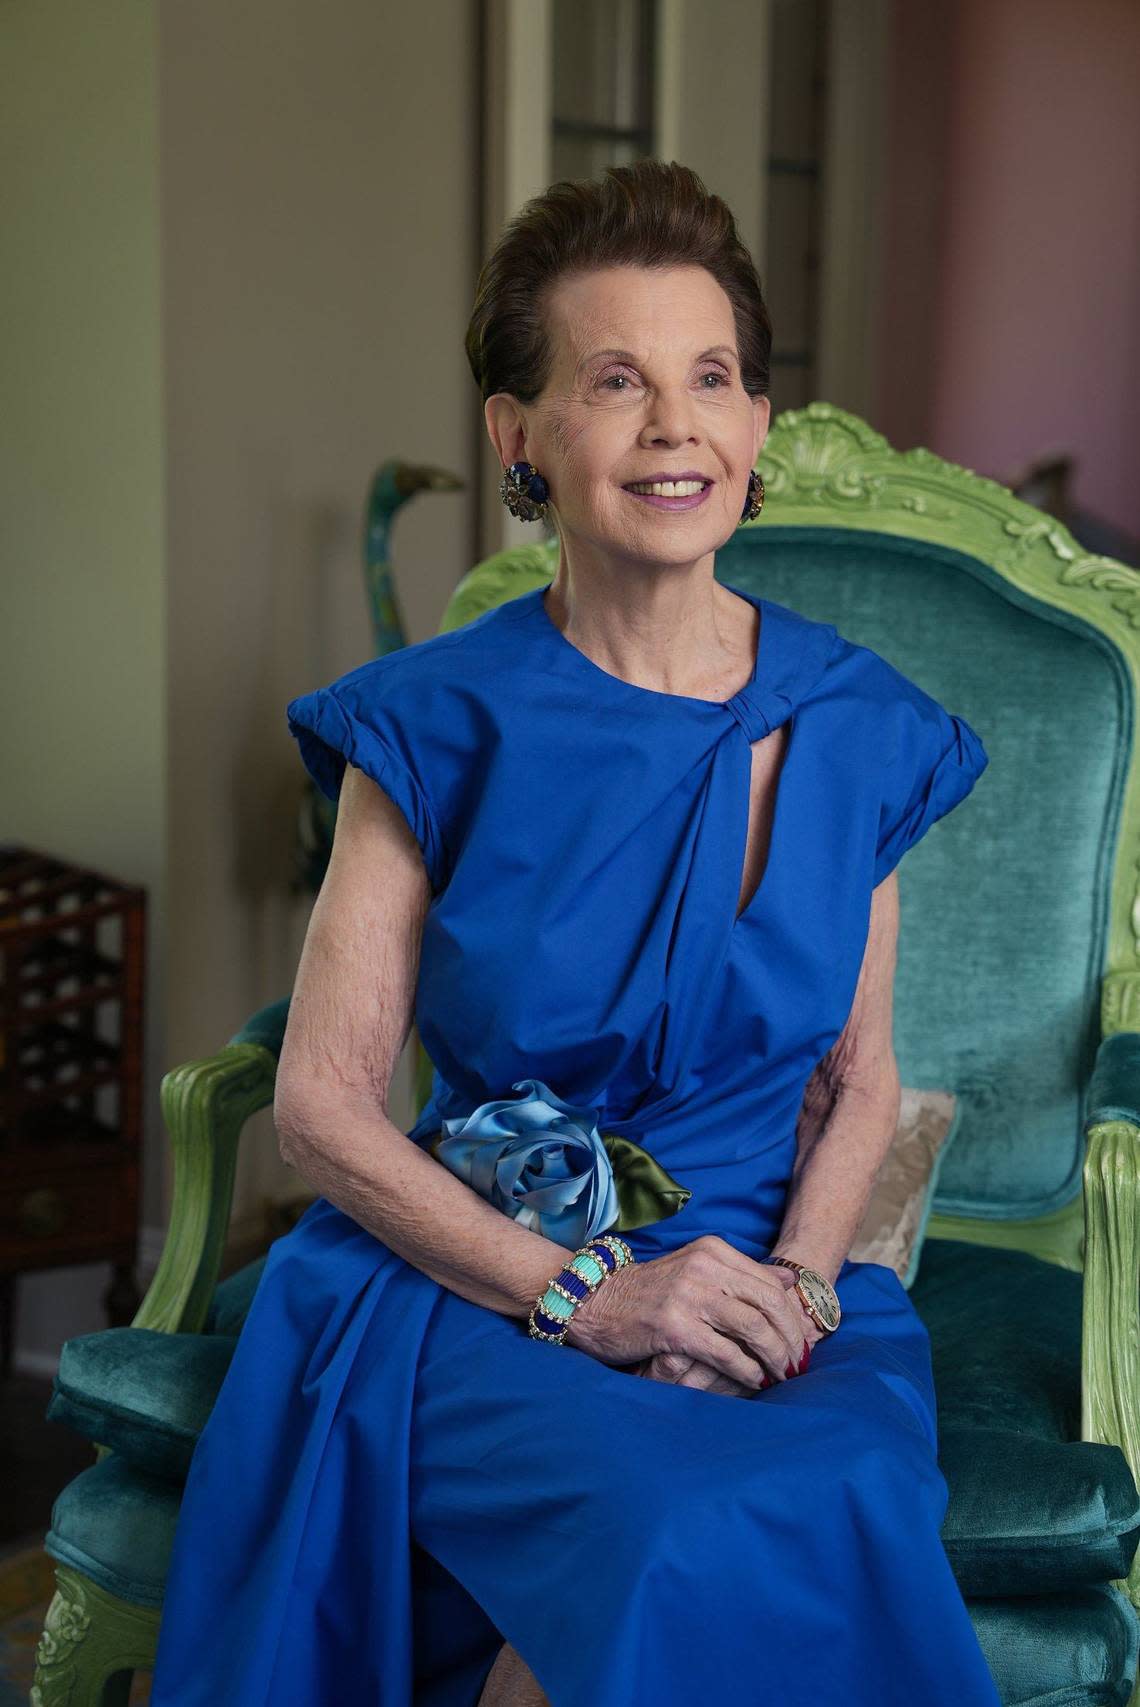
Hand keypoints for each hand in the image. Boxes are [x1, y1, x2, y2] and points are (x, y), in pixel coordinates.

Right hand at [564, 1234, 816, 1391]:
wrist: (594, 1301)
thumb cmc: (649, 1292)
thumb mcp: (698, 1269)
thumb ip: (742, 1274)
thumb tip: (789, 1281)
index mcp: (713, 1251)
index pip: (771, 1283)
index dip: (793, 1316)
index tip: (803, 1341)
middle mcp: (704, 1267)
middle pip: (769, 1305)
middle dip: (791, 1339)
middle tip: (800, 1365)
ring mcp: (688, 1295)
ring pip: (753, 1329)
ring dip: (775, 1358)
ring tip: (783, 1377)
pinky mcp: (674, 1326)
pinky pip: (725, 1354)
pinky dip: (747, 1371)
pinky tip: (754, 1382)